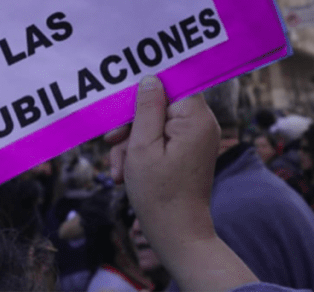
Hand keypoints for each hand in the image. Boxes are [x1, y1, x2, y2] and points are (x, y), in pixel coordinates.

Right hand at [104, 76, 219, 252]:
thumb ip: (146, 108)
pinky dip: (142, 152)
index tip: (124, 99)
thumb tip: (149, 78)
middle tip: (112, 141)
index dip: (146, 87)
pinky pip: (161, 139)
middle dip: (132, 123)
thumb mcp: (142, 146)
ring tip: (121, 168)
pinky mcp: (188, 151)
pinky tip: (127, 173)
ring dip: (132, 142)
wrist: (177, 235)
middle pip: (160, 103)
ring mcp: (196, 138)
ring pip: (156, 123)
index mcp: (196, 117)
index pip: (173, 81)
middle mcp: (202, 123)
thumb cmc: (159, 194)